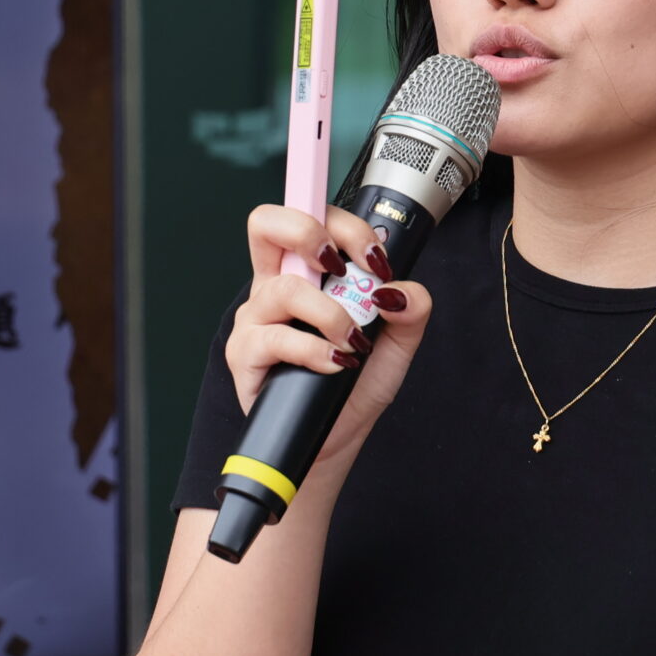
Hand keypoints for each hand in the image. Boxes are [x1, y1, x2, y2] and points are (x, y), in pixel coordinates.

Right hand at [229, 203, 431, 462]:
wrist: (335, 439)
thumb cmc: (355, 385)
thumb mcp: (397, 343)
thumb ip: (410, 309)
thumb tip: (397, 290)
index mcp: (306, 273)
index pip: (308, 216)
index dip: (341, 222)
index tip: (377, 258)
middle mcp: (274, 286)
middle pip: (267, 223)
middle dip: (310, 234)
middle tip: (343, 271)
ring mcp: (255, 319)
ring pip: (286, 289)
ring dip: (331, 314)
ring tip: (353, 343)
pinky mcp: (245, 354)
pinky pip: (276, 338)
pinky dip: (314, 350)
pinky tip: (335, 364)